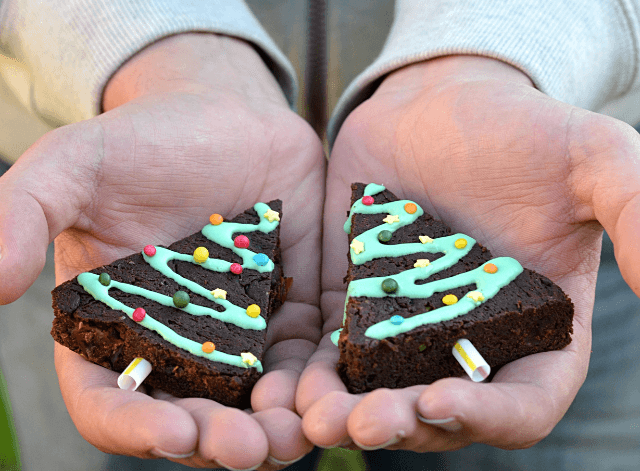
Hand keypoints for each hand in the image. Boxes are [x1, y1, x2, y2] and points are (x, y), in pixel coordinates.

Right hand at [0, 33, 323, 468]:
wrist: (226, 117)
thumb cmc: (144, 142)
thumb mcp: (74, 166)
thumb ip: (22, 214)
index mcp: (116, 328)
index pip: (113, 400)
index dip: (135, 427)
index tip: (171, 434)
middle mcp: (180, 345)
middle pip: (194, 415)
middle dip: (219, 440)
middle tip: (246, 448)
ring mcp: (243, 334)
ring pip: (259, 401)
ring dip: (278, 427)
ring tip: (299, 433)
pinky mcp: (295, 312)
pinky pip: (310, 359)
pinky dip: (321, 383)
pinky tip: (335, 392)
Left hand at [297, 55, 639, 451]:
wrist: (438, 105)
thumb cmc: (520, 131)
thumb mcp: (591, 160)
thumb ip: (635, 212)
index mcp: (535, 331)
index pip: (523, 401)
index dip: (490, 414)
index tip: (444, 399)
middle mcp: (468, 342)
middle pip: (440, 411)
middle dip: (405, 425)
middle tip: (365, 423)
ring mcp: (405, 329)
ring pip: (377, 393)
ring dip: (345, 414)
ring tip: (313, 416)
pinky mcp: (353, 306)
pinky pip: (330, 353)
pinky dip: (309, 376)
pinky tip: (284, 385)